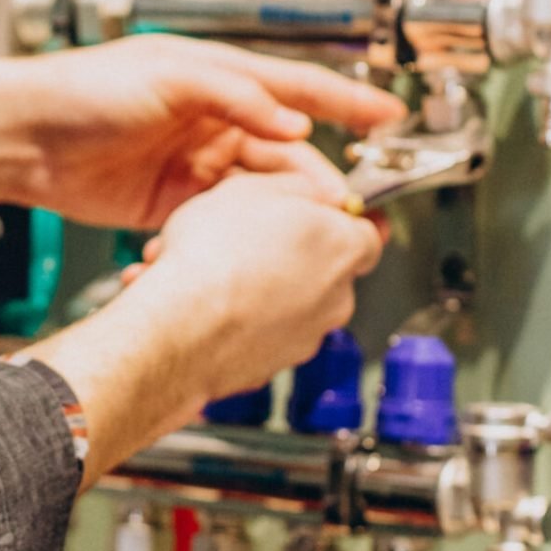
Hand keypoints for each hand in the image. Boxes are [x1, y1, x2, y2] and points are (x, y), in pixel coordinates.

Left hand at [14, 35, 404, 229]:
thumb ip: (233, 96)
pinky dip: (236, 234)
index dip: (346, 102)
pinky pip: (220, 219)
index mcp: (217, 78)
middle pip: (284, 151)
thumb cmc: (84, 89)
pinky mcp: (170, 203)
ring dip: (281, 213)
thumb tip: (290, 124)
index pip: (296, 89)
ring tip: (304, 235)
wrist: (24, 136)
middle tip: (344, 207)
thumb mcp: (167, 77)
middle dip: (317, 179)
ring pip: (258, 191)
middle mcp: (212, 119)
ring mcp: (193, 162)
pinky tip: (249, 248)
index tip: (390, 116)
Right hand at [32, 165, 385, 482]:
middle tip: (247, 236)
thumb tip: (310, 189)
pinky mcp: (273, 365)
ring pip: (286, 301)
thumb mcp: (254, 186)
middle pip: (323, 266)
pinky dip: (238, 317)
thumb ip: (296, 185)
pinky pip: (260, 332)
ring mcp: (306, 336)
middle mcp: (336, 297)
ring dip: (255, 284)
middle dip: (287, 252)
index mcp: (343, 246)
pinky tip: (199, 299)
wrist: (181, 323)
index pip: (369, 230)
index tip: (322, 212)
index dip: (340, 218)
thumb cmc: (215, 255)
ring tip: (206, 268)